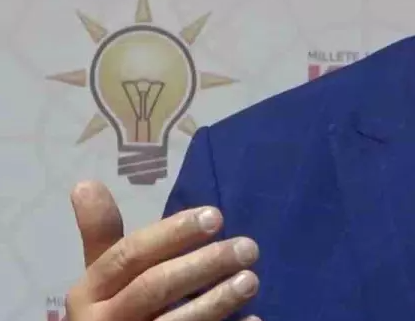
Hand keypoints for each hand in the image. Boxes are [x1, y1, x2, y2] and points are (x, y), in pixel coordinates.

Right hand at [64, 180, 260, 320]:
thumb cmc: (110, 310)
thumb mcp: (100, 276)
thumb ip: (101, 234)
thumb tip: (85, 182)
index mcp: (90, 291)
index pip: (129, 255)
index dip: (172, 233)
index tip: (216, 215)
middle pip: (155, 287)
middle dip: (204, 264)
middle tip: (249, 248)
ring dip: (218, 301)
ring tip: (252, 280)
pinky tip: (254, 318)